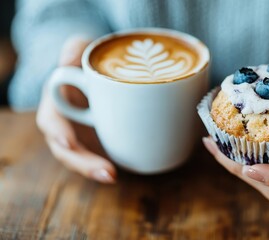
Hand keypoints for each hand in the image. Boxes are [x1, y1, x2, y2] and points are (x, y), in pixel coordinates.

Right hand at [36, 36, 115, 182]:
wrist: (99, 74)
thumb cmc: (87, 61)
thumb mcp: (81, 48)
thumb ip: (75, 49)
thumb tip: (69, 56)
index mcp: (56, 103)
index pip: (51, 121)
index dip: (57, 132)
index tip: (67, 142)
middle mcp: (65, 125)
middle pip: (67, 151)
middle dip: (83, 164)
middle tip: (107, 172)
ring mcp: (81, 138)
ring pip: (82, 160)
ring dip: (96, 171)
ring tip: (114, 177)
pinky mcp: (97, 144)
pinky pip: (100, 158)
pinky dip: (109, 166)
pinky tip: (125, 172)